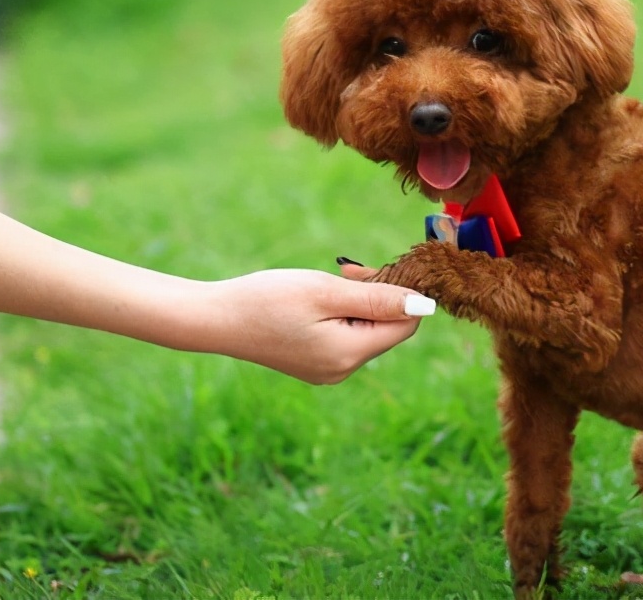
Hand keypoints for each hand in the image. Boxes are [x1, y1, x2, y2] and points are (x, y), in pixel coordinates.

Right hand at [208, 269, 432, 383]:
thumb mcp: (327, 291)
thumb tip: (426, 306)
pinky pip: (345, 337)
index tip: (366, 271)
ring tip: (327, 284)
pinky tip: (315, 301)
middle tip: (346, 271)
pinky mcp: (314, 364)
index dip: (398, 293)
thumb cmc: (268, 300)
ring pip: (366, 331)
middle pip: (387, 329)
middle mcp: (343, 370)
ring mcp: (327, 370)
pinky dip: (340, 315)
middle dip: (376, 296)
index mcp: (349, 355)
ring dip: (357, 303)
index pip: (404, 325)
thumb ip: (379, 299)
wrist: (216, 318)